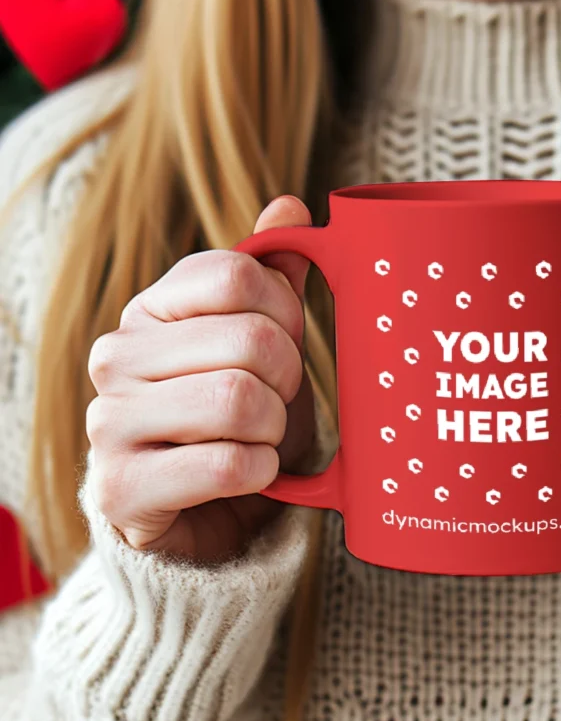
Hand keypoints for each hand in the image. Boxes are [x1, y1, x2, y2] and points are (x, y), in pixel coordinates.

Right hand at [86, 196, 316, 560]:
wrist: (206, 514)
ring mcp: (108, 421)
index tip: (286, 343)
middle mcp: (117, 356)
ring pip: (240, 400)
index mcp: (151, 309)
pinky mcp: (120, 487)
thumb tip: (292, 206)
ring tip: (260, 439)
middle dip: (290, 379)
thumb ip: (273, 279)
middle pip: (251, 339)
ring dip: (275, 430)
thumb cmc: (239, 420)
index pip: (238, 274)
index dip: (287, 311)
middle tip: (278, 403)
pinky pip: (228, 464)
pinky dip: (262, 473)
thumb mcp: (263, 345)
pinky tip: (251, 476)